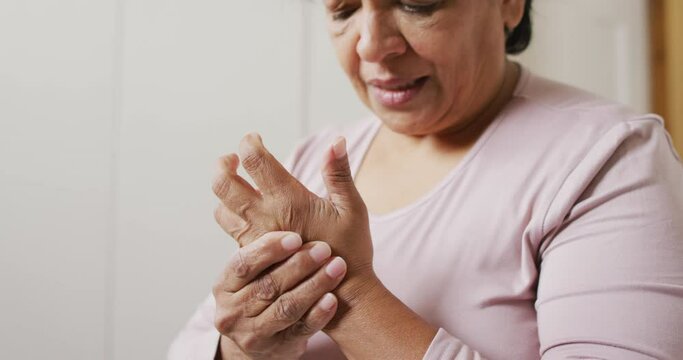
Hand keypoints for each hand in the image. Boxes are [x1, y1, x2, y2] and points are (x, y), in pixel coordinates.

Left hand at [212, 134, 374, 289]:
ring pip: (221, 207)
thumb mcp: (352, 208)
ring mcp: (255, 238)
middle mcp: (265, 217)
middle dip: (224, 164)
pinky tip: (244, 209)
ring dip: (224, 190)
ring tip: (236, 182)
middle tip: (233, 158)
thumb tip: (336, 141)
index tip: (254, 139)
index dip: (250, 142)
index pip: (255, 160)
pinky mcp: (252, 255)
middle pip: (224, 183)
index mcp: (289, 200)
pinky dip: (230, 213)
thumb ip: (339, 173)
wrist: (341, 296)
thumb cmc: (350, 250)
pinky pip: (229, 229)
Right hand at [213, 231, 347, 358]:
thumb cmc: (259, 289)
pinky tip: (333, 298)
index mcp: (224, 285)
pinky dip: (318, 313)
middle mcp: (234, 311)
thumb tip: (261, 193)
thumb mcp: (249, 270)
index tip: (295, 236)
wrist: (261, 337)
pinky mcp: (279, 346)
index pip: (243, 264)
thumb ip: (257, 243)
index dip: (269, 249)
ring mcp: (255, 333)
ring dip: (314, 285)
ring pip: (287, 307)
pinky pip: (302, 329)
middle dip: (299, 265)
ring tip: (337, 266)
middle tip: (324, 248)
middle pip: (267, 286)